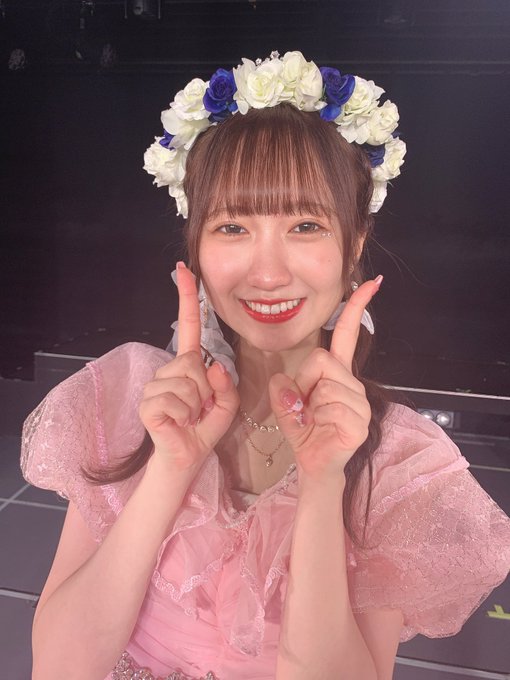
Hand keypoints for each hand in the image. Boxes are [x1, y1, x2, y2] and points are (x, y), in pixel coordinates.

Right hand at [139, 262, 239, 470]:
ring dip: (196, 404)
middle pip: (194, 362)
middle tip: (201, 408)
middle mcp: (168, 370)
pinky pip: (175, 400)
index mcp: (188, 365)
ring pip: (187, 382)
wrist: (186, 457)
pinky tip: (179, 422)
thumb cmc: (204, 428)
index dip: (187, 298)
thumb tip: (213, 366)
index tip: (185, 270)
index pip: (190, 326)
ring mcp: (155, 385)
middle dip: (206, 389)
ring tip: (190, 417)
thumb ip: (226, 383)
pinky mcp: (148, 403)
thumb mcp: (227, 404)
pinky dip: (185, 415)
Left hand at [268, 277, 381, 481]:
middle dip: (304, 380)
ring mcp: (361, 404)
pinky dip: (317, 418)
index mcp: (338, 374)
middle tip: (304, 405)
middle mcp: (353, 384)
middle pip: (322, 359)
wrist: (314, 466)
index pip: (347, 336)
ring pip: (326, 384)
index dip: (356, 308)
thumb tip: (284, 381)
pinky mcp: (360, 423)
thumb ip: (282, 388)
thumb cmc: (304, 431)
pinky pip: (331, 407)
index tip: (372, 282)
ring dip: (310, 403)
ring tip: (314, 419)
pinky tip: (322, 428)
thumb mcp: (284, 404)